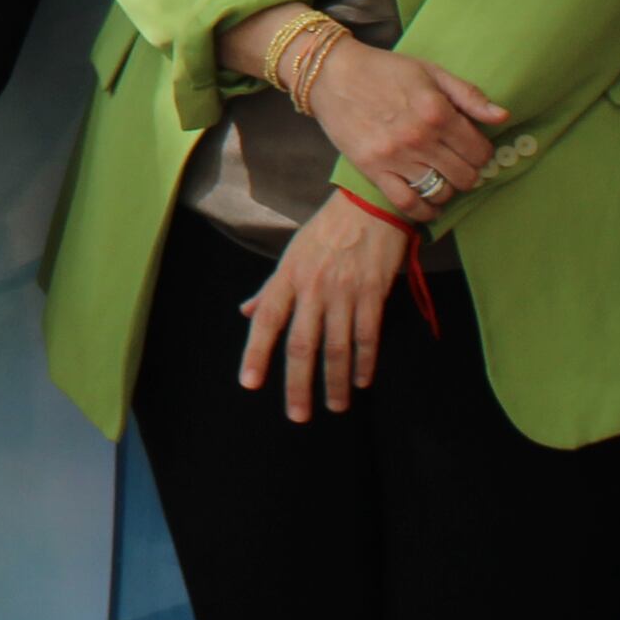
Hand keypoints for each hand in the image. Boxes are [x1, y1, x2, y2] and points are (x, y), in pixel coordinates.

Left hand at [237, 197, 410, 422]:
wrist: (370, 204)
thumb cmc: (327, 230)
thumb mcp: (292, 254)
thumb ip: (271, 288)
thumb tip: (246, 312)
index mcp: (288, 277)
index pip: (266, 320)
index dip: (256, 353)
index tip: (249, 383)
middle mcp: (313, 287)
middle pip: (302, 344)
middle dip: (298, 384)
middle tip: (297, 415)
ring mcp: (344, 292)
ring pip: (337, 347)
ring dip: (336, 381)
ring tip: (335, 406)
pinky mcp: (372, 293)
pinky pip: (367, 335)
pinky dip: (365, 361)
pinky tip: (362, 381)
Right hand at [305, 37, 507, 208]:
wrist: (332, 75)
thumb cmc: (384, 70)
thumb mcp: (431, 72)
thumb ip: (469, 95)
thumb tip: (503, 117)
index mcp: (437, 111)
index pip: (480, 151)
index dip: (483, 153)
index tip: (474, 150)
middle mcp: (420, 137)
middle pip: (465, 176)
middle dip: (469, 173)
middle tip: (459, 165)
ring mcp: (396, 156)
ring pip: (440, 192)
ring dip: (448, 190)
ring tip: (444, 179)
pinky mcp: (373, 169)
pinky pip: (407, 203)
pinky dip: (424, 211)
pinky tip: (430, 205)